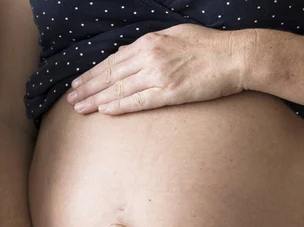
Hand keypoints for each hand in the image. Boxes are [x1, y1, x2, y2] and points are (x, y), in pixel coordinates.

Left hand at [67, 24, 245, 114]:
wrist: (236, 56)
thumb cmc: (207, 45)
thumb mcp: (174, 35)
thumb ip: (149, 44)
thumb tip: (125, 51)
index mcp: (149, 43)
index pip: (112, 61)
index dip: (92, 73)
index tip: (78, 83)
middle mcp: (149, 58)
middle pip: (110, 75)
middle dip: (87, 88)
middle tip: (70, 99)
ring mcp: (158, 75)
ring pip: (119, 89)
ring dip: (96, 99)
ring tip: (79, 108)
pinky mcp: (170, 92)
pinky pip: (138, 101)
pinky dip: (119, 105)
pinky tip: (104, 110)